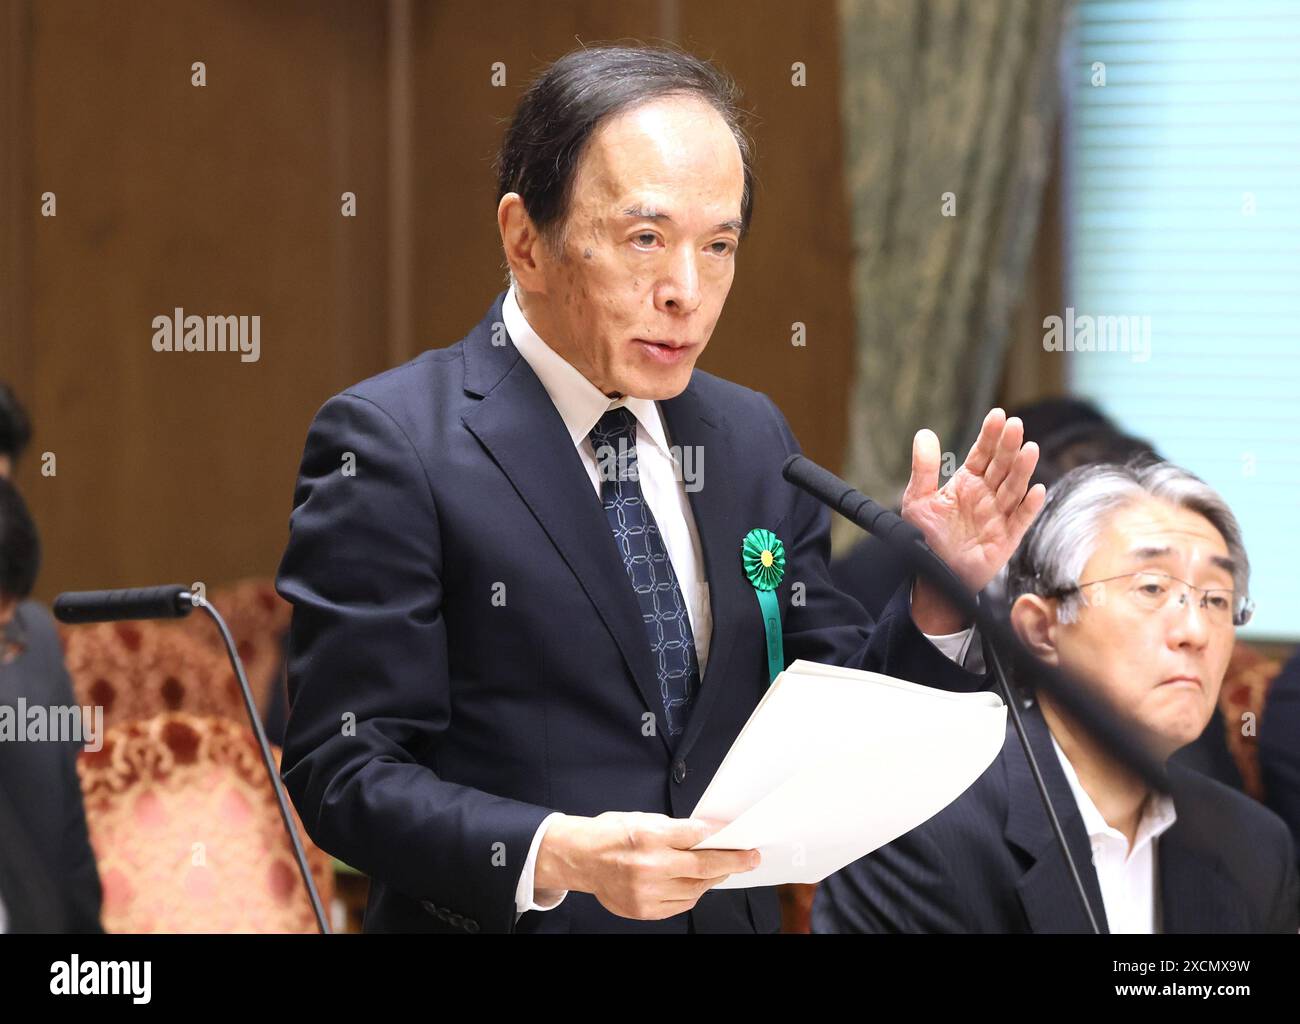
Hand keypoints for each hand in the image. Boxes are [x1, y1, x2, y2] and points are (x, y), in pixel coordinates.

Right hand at [534, 811, 759, 919]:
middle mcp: (649, 865)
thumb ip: (673, 830)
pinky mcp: (643, 910)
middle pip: (703, 866)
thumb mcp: (642, 818)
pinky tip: (696, 884)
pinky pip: (680, 905)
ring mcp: (647, 891)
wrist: (579, 858)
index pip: (697, 835)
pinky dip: (692, 894)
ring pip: (695, 889)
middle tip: (750, 858)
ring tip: (721, 870)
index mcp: (649, 836)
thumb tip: (704, 836)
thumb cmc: (610, 834)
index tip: (738, 836)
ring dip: (712, 879)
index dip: (721, 836)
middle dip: (732, 862)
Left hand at [901, 408, 1044, 629]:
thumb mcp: (917, 499)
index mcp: (967, 483)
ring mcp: (998, 516)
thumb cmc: (925, 537)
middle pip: (1001, 466)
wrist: (931, 574)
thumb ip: (924, 468)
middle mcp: (986, 495)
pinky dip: (1029, 506)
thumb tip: (924, 433)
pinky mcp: (1006, 538)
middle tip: (1015, 425)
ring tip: (1029, 448)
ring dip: (1022, 469)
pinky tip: (1036, 490)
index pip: (982, 453)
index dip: (990, 435)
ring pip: (1014, 488)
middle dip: (1008, 446)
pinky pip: (1020, 520)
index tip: (998, 415)